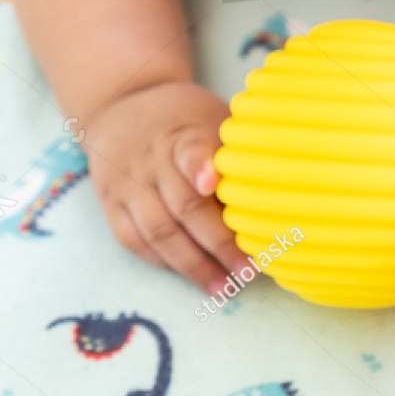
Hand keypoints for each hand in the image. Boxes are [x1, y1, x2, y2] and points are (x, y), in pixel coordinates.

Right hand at [80, 80, 247, 293]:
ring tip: (223, 287)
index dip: (201, 167)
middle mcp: (152, 161)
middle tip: (247, 271)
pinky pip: (133, 240)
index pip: (190, 150)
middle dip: (219, 243)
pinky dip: (162, 262)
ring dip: (193, 265)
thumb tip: (283, 188)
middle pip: (183, 206)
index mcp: (182, 135)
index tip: (213, 185)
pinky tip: (191, 276)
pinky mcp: (111, 203)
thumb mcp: (211, 118)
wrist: (120, 107)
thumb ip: (236, 151)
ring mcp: (128, 184)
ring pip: (159, 231)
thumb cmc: (184, 121)